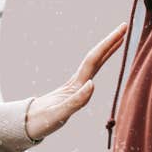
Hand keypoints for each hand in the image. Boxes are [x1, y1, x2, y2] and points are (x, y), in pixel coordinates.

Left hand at [23, 23, 126, 141]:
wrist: (26, 124)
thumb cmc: (41, 121)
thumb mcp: (58, 114)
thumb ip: (76, 101)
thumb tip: (93, 84)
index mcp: (75, 85)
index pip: (94, 59)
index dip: (108, 44)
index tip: (121, 31)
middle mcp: (77, 82)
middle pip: (96, 57)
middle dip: (111, 41)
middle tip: (125, 27)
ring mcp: (75, 85)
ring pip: (95, 63)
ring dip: (107, 50)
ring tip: (120, 39)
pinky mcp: (74, 91)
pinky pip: (91, 72)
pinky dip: (100, 62)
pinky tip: (103, 60)